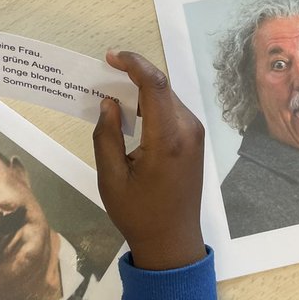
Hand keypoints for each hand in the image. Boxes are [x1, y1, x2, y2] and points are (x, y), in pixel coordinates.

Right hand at [93, 49, 205, 270]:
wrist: (173, 242)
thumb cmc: (139, 214)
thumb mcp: (111, 179)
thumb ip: (106, 136)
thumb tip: (107, 102)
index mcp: (167, 139)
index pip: (155, 85)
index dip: (133, 63)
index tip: (110, 57)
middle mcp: (187, 130)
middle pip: (161, 87)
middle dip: (133, 75)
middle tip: (104, 75)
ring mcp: (194, 134)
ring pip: (167, 96)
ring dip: (142, 89)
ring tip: (113, 93)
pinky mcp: (194, 139)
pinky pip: (172, 110)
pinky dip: (151, 104)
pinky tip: (132, 111)